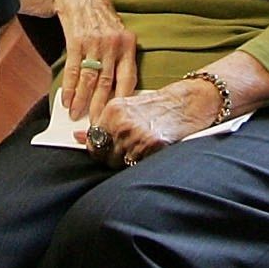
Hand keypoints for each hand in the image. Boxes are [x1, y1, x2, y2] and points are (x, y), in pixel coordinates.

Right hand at [51, 0, 138, 123]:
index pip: (129, 78)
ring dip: (81, 100)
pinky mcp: (76, 40)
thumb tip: (117, 91)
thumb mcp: (117, 34)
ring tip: (76, 115)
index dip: (122, 101)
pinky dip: (69, 87)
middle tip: (96, 125)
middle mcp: (114, 44)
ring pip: (89, 79)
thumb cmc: (100, 18)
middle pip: (108, 83)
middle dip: (100, 107)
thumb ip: (119, 59)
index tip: (118, 118)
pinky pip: (73, 69)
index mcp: (128, 44)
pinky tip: (66, 99)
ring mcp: (94, 42)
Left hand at [91, 81, 224, 168]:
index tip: (107, 150)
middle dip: (113, 158)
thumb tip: (78, 137)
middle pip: (104, 155)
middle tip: (129, 151)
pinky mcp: (153, 146)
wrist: (190, 101)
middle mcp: (122, 122)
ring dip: (129, 162)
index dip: (99, 150)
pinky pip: (138, 165)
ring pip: (120, 163)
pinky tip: (152, 151)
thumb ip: (103, 123)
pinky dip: (143, 163)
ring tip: (143, 149)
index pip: (93, 141)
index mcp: (113, 110)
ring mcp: (137, 134)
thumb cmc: (160, 106)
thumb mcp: (128, 108)